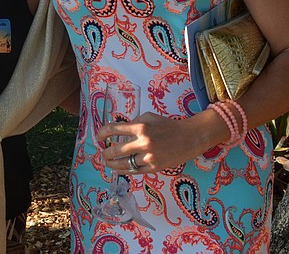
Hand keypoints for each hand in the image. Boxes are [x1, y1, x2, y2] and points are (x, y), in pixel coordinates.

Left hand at [97, 111, 223, 173]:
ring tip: (108, 163)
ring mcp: (149, 157)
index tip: (99, 138)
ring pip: (123, 164)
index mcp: (140, 127)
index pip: (112, 130)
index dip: (101, 134)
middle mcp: (143, 142)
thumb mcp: (148, 117)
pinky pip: (134, 172)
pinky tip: (118, 170)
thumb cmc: (167, 125)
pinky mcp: (154, 168)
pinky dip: (124, 171)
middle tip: (103, 153)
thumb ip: (133, 122)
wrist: (189, 138)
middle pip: (115, 151)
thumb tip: (117, 131)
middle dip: (105, 153)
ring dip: (112, 164)